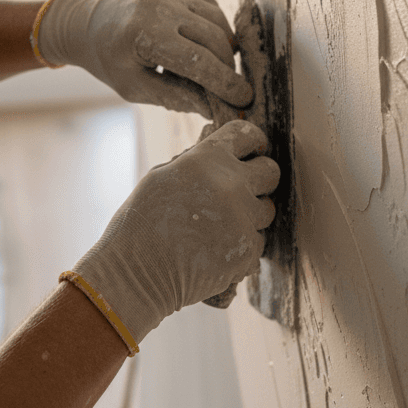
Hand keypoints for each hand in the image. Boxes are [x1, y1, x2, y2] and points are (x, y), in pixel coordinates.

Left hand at [36, 0, 253, 115]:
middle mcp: (157, 6)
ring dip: (225, 47)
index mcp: (144, 36)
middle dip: (227, 68)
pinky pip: (208, 5)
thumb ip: (177, 97)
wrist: (87, 25)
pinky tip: (210, 45)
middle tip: (231, 89)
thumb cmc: (110, 63)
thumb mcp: (137, 89)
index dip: (225, 83)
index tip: (244, 99)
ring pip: (216, 20)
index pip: (199, 62)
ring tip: (219, 68)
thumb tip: (215, 108)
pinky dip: (216, 27)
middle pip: (214, 40)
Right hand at [68, 121, 279, 342]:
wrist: (136, 274)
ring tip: (218, 227)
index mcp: (207, 158)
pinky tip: (215, 250)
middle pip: (271, 171)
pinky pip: (258, 242)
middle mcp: (231, 183)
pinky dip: (242, 246)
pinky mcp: (248, 250)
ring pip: (267, 210)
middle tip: (239, 192)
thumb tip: (223, 152)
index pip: (248, 134)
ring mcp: (243, 218)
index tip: (250, 152)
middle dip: (259, 179)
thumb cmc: (140, 224)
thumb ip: (197, 161)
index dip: (251, 142)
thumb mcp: (161, 177)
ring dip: (249, 216)